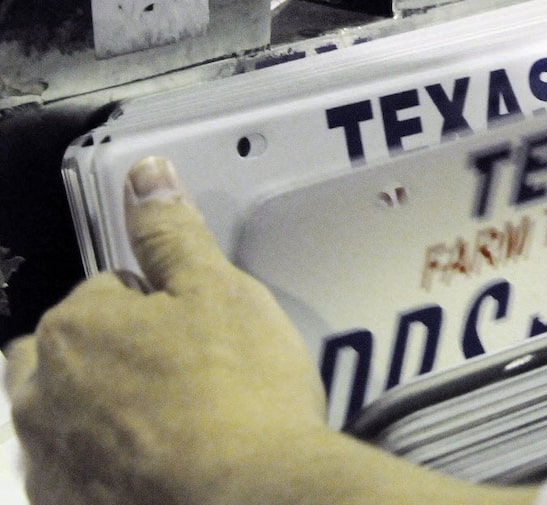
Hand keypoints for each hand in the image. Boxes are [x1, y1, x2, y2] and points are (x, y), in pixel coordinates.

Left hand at [4, 156, 537, 504]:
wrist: (254, 497)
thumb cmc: (241, 398)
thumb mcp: (220, 293)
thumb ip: (172, 233)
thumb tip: (147, 176)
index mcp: (77, 326)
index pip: (108, 291)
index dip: (160, 305)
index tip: (197, 330)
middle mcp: (44, 391)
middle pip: (74, 350)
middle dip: (115, 351)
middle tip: (183, 374)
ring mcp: (52, 457)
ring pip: (69, 410)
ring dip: (104, 407)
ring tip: (176, 421)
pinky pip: (76, 468)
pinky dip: (105, 460)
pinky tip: (160, 462)